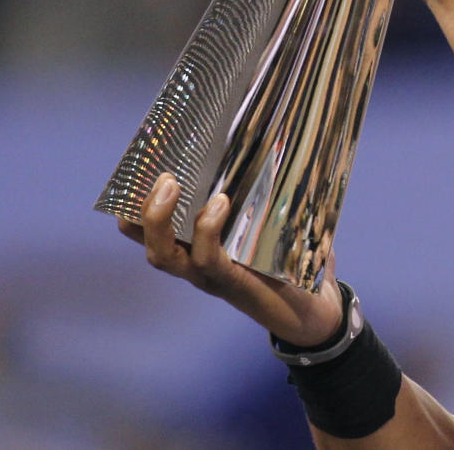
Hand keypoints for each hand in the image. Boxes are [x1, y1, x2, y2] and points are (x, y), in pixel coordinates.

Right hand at [117, 172, 343, 346]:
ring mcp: (209, 277)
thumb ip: (265, 193)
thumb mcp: (273, 223)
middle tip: (160, 174)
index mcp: (196, 247)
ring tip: (170, 185)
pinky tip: (219, 204)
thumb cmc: (293, 262)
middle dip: (142, 210)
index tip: (142, 164)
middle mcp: (194, 264)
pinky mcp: (233, 283)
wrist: (316, 311)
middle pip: (147, 242)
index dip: (137, 201)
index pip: (150, 228)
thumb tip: (273, 144)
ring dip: (160, 220)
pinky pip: (208, 259)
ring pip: (164, 256)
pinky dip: (207, 231)